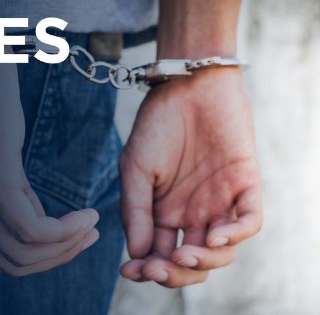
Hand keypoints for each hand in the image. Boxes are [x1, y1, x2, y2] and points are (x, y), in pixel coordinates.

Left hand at [0, 59, 98, 276]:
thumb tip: (39, 218)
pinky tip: (86, 215)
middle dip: (57, 257)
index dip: (40, 258)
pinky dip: (65, 231)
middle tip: (88, 237)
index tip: (73, 239)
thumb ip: (11, 191)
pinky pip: (32, 228)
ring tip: (91, 227)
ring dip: (66, 247)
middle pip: (10, 263)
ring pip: (22, 252)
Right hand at [119, 68, 262, 286]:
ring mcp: (220, 202)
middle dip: (173, 274)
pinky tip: (214, 237)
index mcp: (163, 213)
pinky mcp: (245, 185)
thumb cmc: (156, 123)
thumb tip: (136, 253)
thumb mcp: (135, 169)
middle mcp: (193, 213)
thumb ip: (136, 210)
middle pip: (190, 263)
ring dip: (203, 263)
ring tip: (183, 256)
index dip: (145, 269)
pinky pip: (249, 221)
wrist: (186, 83)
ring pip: (221, 252)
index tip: (130, 270)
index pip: (157, 254)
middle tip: (158, 269)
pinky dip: (235, 235)